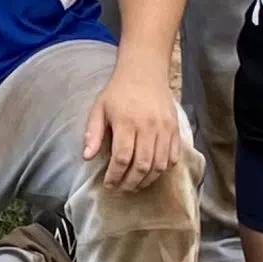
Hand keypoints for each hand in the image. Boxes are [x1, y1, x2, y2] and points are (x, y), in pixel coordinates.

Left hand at [82, 63, 183, 190]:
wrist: (144, 72)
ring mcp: (164, 129)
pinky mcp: (175, 129)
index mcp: (126, 122)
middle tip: (122, 189)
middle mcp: (148, 127)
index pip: (122, 158)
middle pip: (142, 165)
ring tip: (135, 184)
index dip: (115, 176)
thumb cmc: (118, 91)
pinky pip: (173, 157)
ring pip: (160, 165)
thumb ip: (93, 132)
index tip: (108, 184)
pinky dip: (164, 169)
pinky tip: (152, 172)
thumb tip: (87, 156)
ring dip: (147, 180)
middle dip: (131, 183)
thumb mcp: (99, 107)